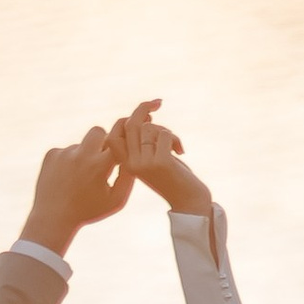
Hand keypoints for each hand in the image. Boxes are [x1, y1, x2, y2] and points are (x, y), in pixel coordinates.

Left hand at [20, 125, 134, 259]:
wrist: (53, 218)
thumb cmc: (89, 211)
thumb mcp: (116, 200)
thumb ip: (129, 176)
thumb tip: (133, 153)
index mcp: (100, 165)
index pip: (119, 138)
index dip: (123, 139)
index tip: (124, 143)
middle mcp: (82, 154)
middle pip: (98, 131)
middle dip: (102, 141)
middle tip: (101, 157)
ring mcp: (65, 153)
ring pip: (81, 144)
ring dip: (84, 155)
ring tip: (80, 177)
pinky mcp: (51, 154)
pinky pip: (65, 150)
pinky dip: (68, 161)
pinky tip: (66, 178)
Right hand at [111, 98, 214, 217]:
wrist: (189, 201)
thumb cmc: (173, 177)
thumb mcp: (153, 158)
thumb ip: (144, 141)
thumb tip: (145, 113)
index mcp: (126, 164)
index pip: (114, 134)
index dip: (129, 118)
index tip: (148, 110)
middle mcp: (132, 164)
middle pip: (132, 125)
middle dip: (145, 109)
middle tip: (158, 102)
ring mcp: (145, 164)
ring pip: (150, 128)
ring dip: (166, 131)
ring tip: (175, 145)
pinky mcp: (161, 163)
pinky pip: (165, 134)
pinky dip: (175, 138)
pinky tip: (180, 151)